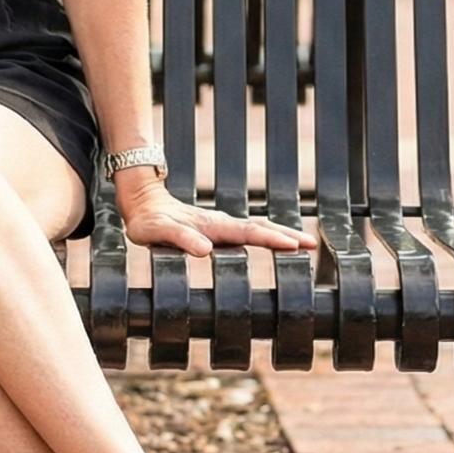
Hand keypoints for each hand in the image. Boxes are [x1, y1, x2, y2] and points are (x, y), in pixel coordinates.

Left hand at [115, 172, 314, 258]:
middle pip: (260, 228)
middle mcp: (220, 224)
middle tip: (312, 244)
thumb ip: (180, 239)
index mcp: (212, 226)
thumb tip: (205, 250)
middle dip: (286, 235)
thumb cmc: (148, 221)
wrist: (141, 202)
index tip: (293, 245)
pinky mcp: (218, 228)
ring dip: (280, 233)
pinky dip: (267, 234)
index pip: (248, 233)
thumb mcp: (158, 232)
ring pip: (257, 227)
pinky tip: (276, 240)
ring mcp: (221, 225)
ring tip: (304, 242)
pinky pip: (248, 230)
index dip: (271, 239)